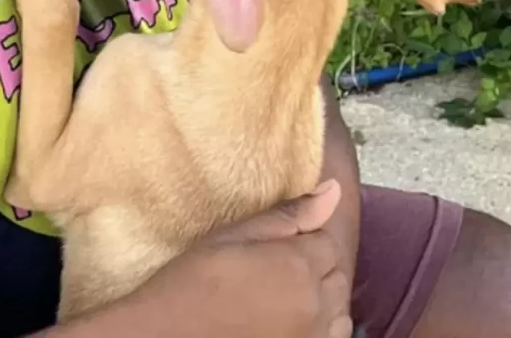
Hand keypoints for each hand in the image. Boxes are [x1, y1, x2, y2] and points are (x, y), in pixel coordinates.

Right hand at [120, 180, 352, 337]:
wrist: (170, 333)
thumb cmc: (197, 279)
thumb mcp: (236, 234)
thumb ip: (289, 215)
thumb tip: (334, 189)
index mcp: (300, 266)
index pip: (326, 240)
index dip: (304, 236)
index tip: (277, 240)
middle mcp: (316, 304)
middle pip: (337, 274)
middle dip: (316, 263)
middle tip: (278, 263)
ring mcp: (313, 336)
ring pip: (340, 309)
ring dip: (324, 296)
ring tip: (288, 291)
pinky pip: (333, 336)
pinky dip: (322, 325)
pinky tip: (293, 318)